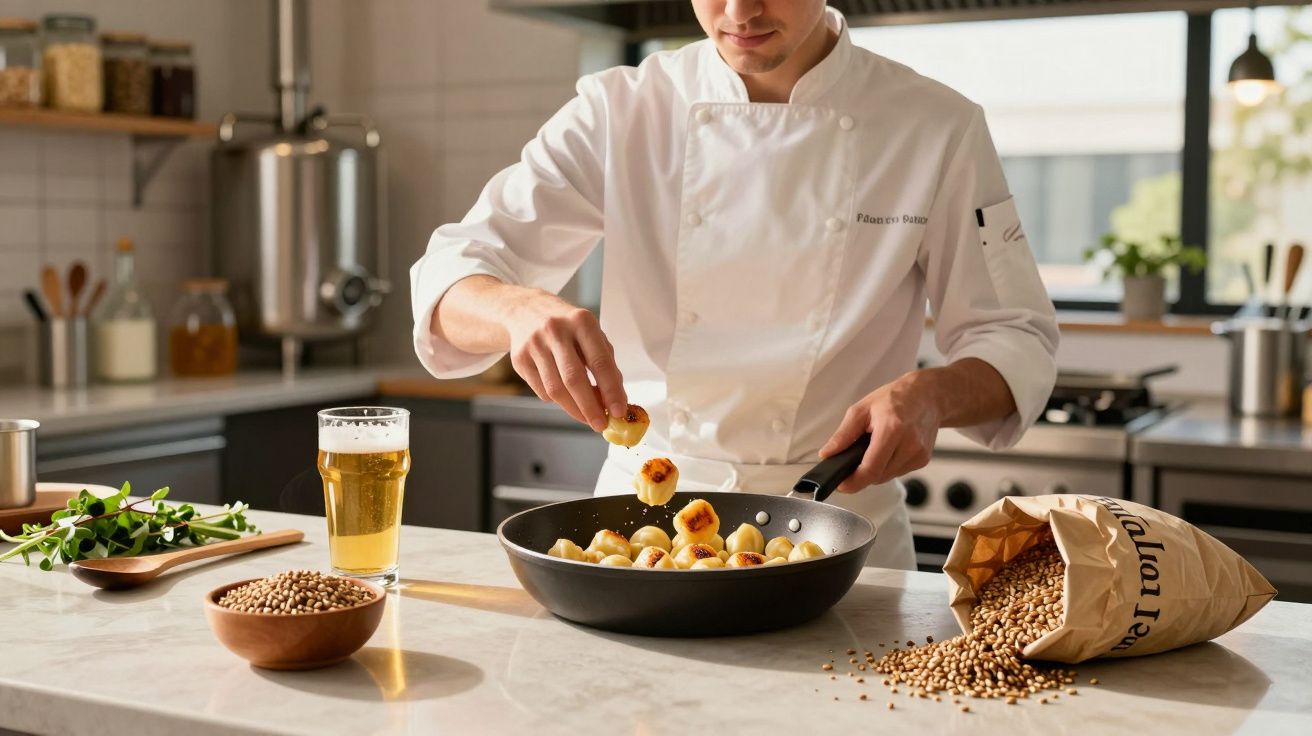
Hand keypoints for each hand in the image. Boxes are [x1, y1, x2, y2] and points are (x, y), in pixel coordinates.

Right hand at [506, 291, 626, 431]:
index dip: (611, 390)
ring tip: (587, 417)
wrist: (524, 310)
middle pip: (574, 379)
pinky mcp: (519, 359)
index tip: (619, 411)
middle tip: (601, 424)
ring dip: (574, 409)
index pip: (600, 362)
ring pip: (555, 389)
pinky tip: (566, 398)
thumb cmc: (567, 326)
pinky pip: (542, 391)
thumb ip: (605, 363)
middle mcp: (556, 331)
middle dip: (590, 407)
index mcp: (581, 321)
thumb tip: (616, 399)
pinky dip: (557, 400)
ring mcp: (534, 345)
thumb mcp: (591, 334)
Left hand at [818, 374, 939, 491]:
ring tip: (874, 448)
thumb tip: (827, 454)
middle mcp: (909, 444)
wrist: (928, 395)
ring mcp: (918, 454)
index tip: (841, 485)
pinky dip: (888, 466)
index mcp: (892, 429)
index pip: (871, 468)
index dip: (853, 482)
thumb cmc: (895, 398)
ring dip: (875, 469)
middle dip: (861, 473)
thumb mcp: (862, 409)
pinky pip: (898, 472)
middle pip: (878, 476)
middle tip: (853, 460)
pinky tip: (888, 449)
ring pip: (887, 476)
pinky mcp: (923, 460)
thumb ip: (843, 434)